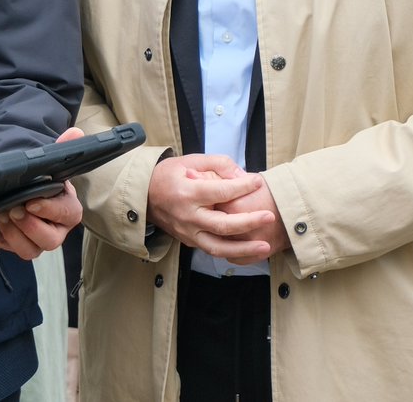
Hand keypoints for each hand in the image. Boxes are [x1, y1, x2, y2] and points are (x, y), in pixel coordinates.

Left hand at [0, 128, 84, 258]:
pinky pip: (3, 248)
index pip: (66, 214)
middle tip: (12, 209)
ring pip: (28, 250)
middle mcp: (55, 230)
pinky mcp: (15, 245)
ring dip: (11, 234)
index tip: (31, 201)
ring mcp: (35, 241)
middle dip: (29, 226)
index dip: (49, 210)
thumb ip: (62, 149)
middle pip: (49, 240)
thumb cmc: (44, 180)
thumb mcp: (51, 164)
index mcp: (68, 210)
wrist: (29, 190)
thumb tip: (76, 133)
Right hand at [147, 154, 274, 261]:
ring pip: (218, 247)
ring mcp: (187, 232)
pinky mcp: (189, 241)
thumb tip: (241, 175)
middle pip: (223, 224)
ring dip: (244, 249)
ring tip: (264, 246)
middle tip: (269, 216)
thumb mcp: (189, 160)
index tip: (258, 181)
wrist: (143, 195)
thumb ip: (217, 164)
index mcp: (187, 192)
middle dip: (249, 222)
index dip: (242, 186)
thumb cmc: (168, 175)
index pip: (221, 191)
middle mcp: (187, 216)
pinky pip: (212, 250)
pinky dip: (232, 252)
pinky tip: (248, 250)